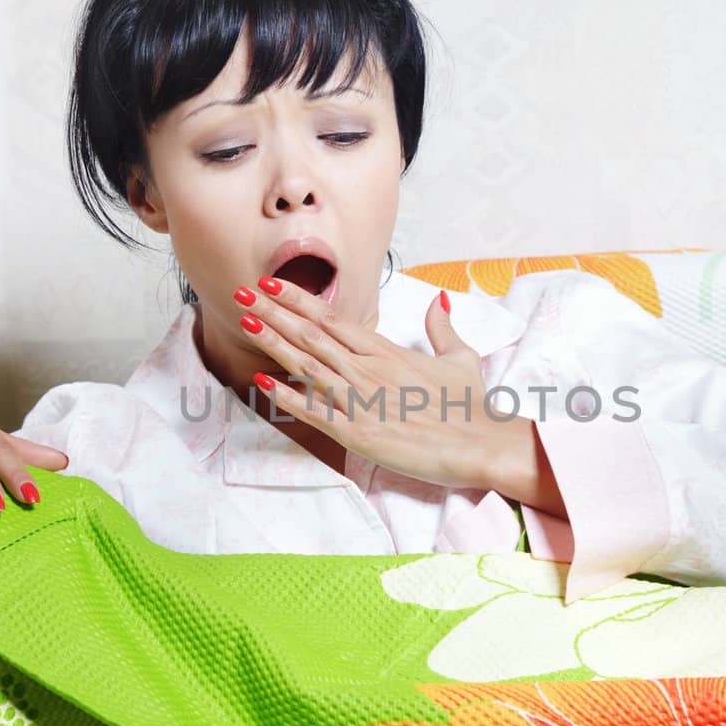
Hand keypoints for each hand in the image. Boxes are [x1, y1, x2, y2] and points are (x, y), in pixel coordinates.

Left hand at [233, 276, 516, 489]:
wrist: (482, 442)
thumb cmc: (471, 406)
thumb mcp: (459, 358)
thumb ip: (440, 328)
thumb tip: (436, 301)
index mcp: (388, 351)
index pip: (333, 318)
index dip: (299, 300)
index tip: (272, 283)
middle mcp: (369, 370)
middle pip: (312, 334)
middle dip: (274, 312)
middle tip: (242, 292)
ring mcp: (361, 400)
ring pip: (308, 364)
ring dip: (273, 342)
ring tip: (246, 321)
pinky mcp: (359, 432)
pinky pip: (314, 411)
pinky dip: (287, 396)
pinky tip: (262, 381)